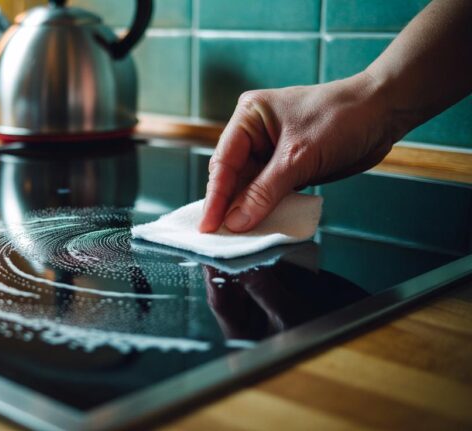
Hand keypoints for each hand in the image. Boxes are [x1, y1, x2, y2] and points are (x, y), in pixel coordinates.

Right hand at [199, 71, 398, 232]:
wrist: (385, 112)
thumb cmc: (341, 118)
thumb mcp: (298, 157)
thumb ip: (264, 192)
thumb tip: (235, 222)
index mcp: (249, 117)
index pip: (223, 162)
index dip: (215, 197)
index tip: (207, 226)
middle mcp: (255, 133)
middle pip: (232, 177)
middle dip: (228, 206)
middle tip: (218, 237)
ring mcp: (272, 150)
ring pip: (250, 187)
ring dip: (247, 210)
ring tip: (235, 237)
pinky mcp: (288, 166)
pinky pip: (269, 192)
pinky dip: (266, 208)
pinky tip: (260, 226)